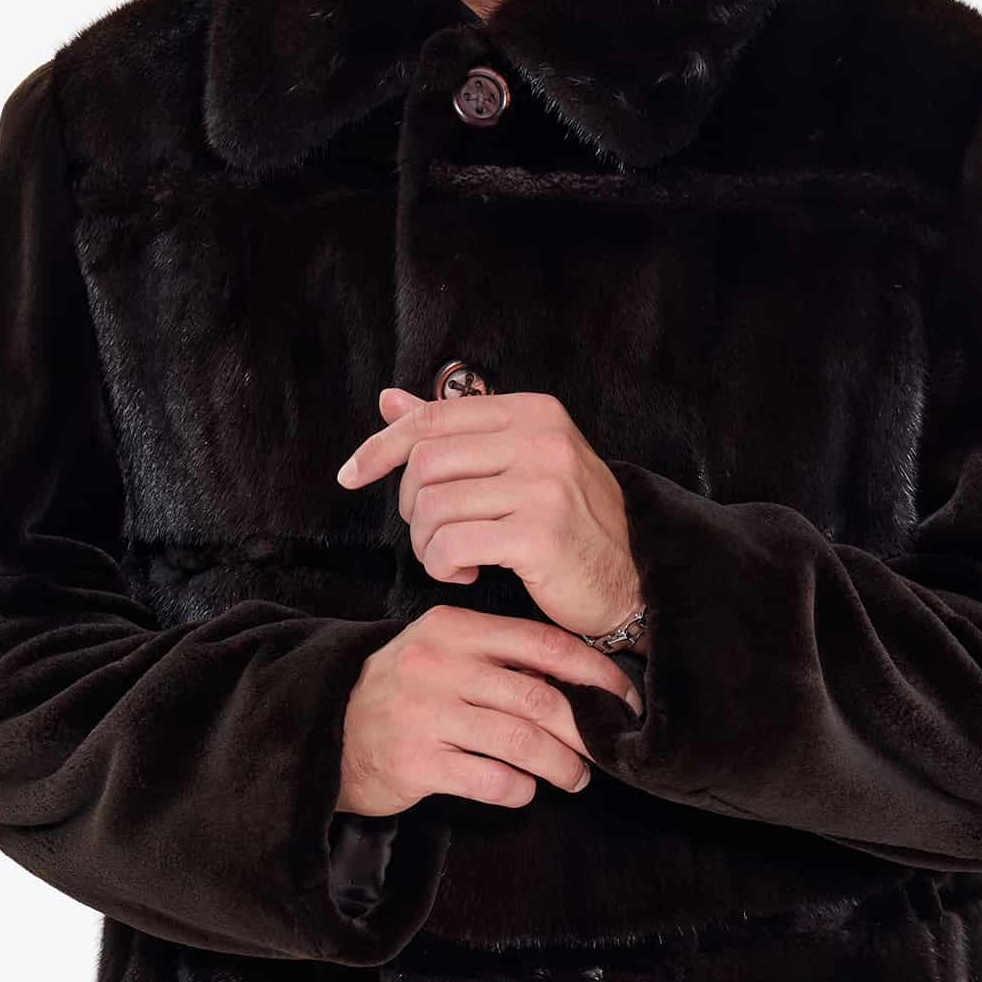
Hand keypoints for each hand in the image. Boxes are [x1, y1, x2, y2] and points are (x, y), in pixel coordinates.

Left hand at [335, 387, 645, 645]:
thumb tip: (389, 401)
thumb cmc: (569, 525)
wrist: (631, 580)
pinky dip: (444, 567)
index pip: (431, 418)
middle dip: (412, 509)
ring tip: (455, 559)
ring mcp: (544, 484)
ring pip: (431, 507)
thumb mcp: (519, 464)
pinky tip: (469, 574)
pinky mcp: (540, 533)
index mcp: (534, 413)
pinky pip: (451, 545)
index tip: (351, 475)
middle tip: (436, 536)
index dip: (381, 448)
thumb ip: (458, 432)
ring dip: (428, 545)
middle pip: (424, 464)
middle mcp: (541, 439)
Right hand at [337, 604, 644, 815]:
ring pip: (521, 741)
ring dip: (560, 765)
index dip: (594, 673)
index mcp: (453, 629)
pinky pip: (490, 779)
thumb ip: (498, 656)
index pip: (542, 643)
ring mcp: (424, 714)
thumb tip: (578, 679)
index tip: (623, 697)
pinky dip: (519, 789)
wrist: (325, 732)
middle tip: (603, 750)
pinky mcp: (415, 763)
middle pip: (539, 696)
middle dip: (584, 729)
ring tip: (574, 778)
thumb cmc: (400, 694)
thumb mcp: (441, 653)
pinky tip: (523, 790)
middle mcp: (438, 665)